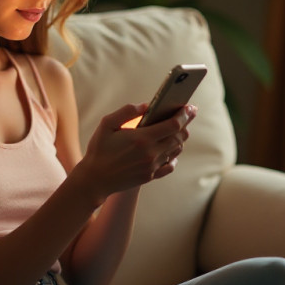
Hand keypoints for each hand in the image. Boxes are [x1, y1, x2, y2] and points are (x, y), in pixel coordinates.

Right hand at [71, 103, 195, 203]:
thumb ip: (126, 111)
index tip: (190, 107)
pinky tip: (171, 150)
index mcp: (142, 138)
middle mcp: (151, 153)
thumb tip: (146, 106)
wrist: (95, 179)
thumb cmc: (99, 149)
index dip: (184, 115)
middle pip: (178, 137)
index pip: (173, 125)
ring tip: (179, 128)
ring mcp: (152, 166)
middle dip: (186, 123)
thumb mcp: (107, 124)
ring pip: (176, 150)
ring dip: (180, 138)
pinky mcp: (150, 176)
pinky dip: (174, 156)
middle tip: (188, 113)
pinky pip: (169, 165)